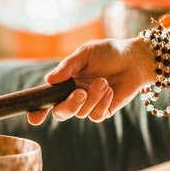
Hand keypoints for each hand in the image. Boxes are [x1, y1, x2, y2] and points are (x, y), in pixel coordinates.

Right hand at [27, 37, 150, 123]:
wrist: (134, 59)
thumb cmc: (108, 52)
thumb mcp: (86, 53)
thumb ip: (68, 66)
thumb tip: (49, 80)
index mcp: (65, 82)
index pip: (47, 99)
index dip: (38, 111)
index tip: (35, 117)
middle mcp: (74, 95)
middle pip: (61, 112)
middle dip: (69, 105)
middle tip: (81, 92)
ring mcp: (89, 105)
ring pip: (81, 113)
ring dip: (93, 98)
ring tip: (104, 82)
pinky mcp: (104, 110)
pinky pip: (96, 115)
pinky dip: (102, 103)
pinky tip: (110, 90)